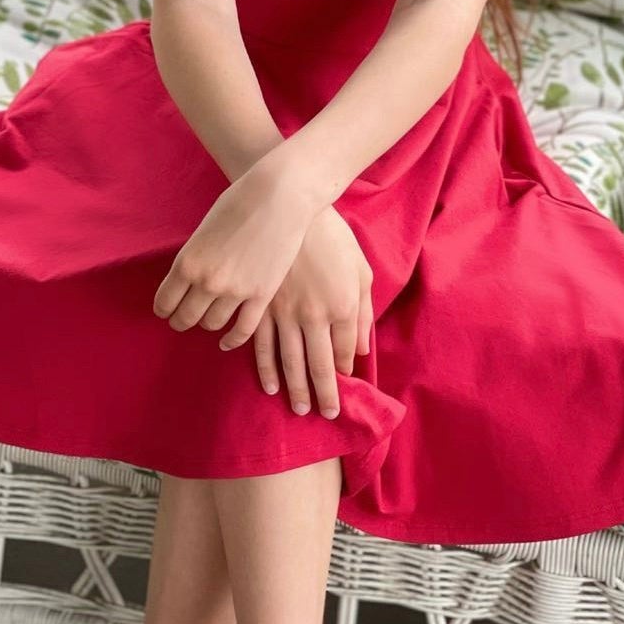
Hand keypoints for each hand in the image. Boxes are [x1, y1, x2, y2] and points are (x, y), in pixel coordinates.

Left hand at [153, 164, 309, 338]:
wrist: (279, 196)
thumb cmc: (240, 202)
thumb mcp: (205, 230)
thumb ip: (196, 258)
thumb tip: (191, 279)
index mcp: (187, 262)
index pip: (164, 302)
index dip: (163, 310)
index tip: (166, 311)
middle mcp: (207, 281)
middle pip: (185, 318)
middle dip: (180, 321)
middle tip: (182, 320)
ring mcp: (235, 291)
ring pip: (212, 325)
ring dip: (207, 325)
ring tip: (207, 321)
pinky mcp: (262, 296)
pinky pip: (242, 330)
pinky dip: (231, 340)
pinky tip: (226, 341)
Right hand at [227, 207, 373, 419]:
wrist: (291, 208)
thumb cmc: (332, 236)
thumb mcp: (359, 268)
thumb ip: (362, 311)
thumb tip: (361, 349)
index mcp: (342, 305)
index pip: (344, 352)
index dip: (344, 373)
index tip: (343, 387)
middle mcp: (314, 315)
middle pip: (319, 365)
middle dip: (322, 394)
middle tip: (323, 415)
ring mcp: (284, 312)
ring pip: (289, 361)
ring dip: (295, 388)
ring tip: (297, 408)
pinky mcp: (260, 305)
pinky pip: (261, 344)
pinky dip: (264, 368)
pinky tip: (268, 384)